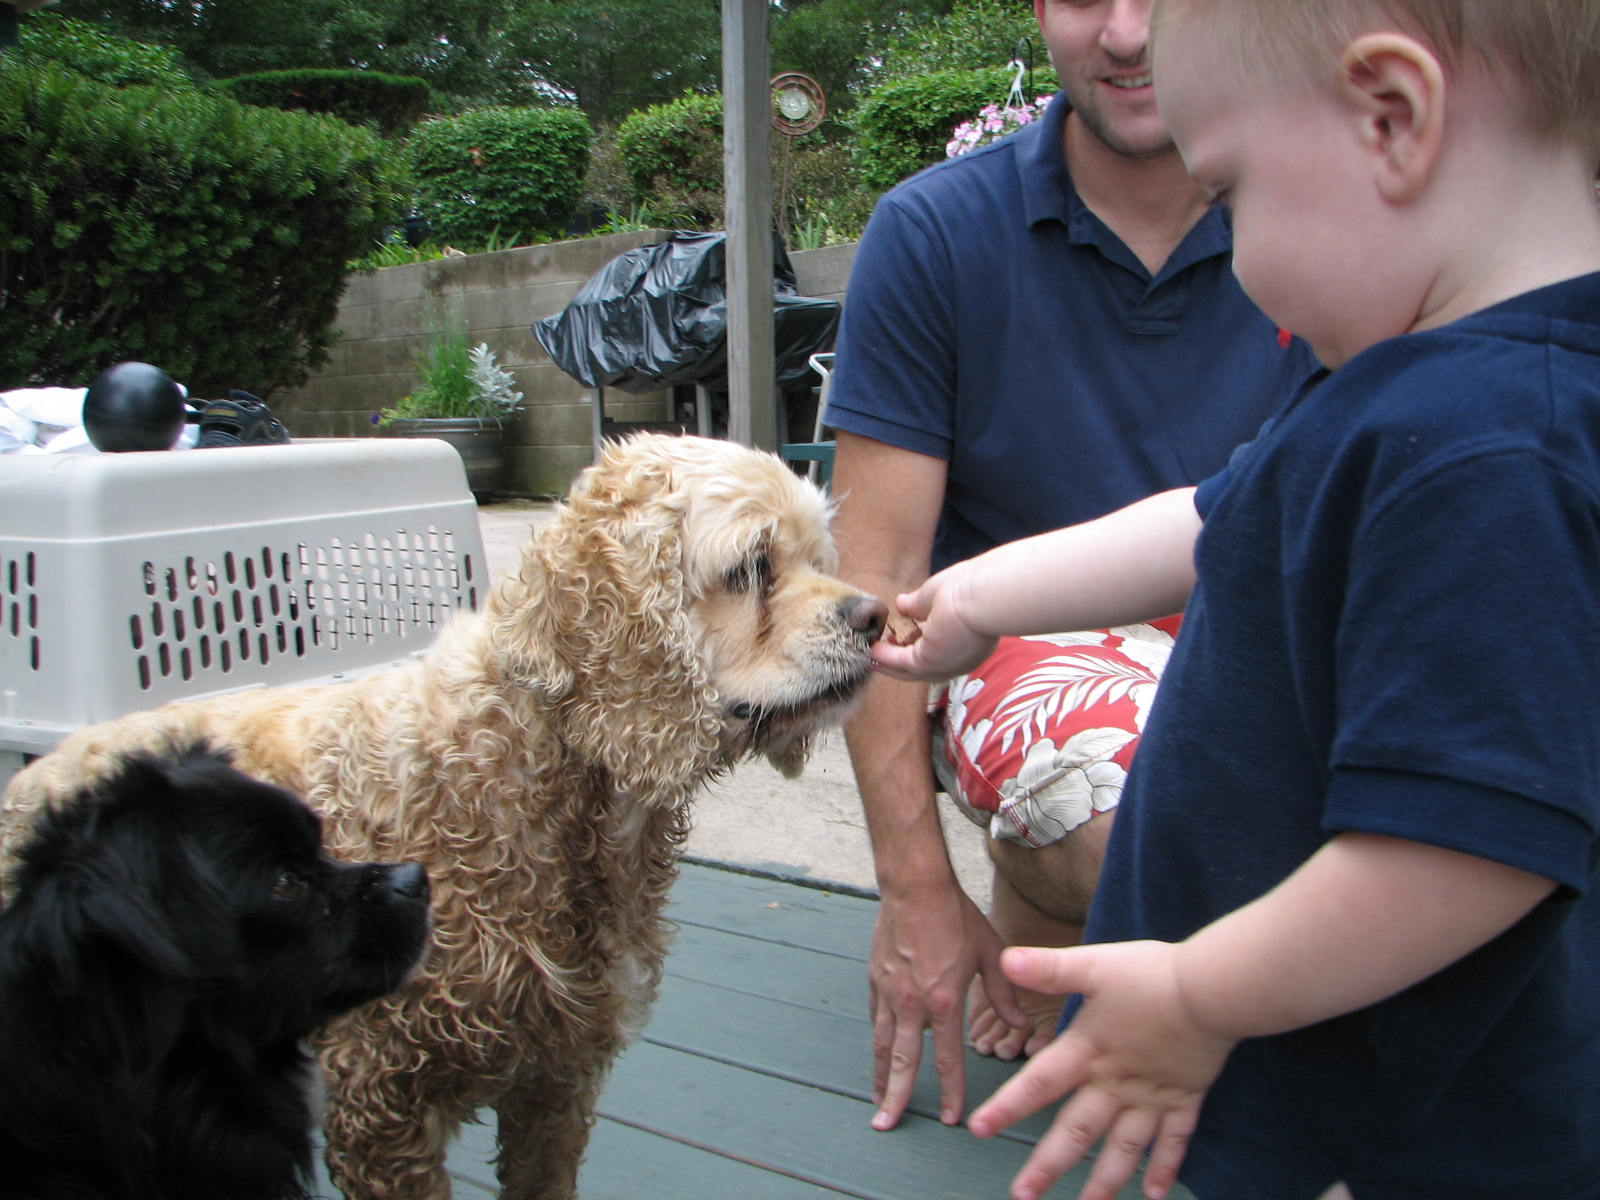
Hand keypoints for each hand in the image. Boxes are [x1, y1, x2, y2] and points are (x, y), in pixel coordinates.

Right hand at [868, 884, 1024, 1129]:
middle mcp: (913, 1005)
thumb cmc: (957, 917)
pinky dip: (878, 1039)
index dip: (952, 1092)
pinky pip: (876, 1018)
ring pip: (882, 1045)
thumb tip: (1022, 1026)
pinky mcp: (876, 980)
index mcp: (945, 1003)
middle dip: (896, 1098)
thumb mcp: (991, 955)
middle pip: (903, 1063)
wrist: (915, 887)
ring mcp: (890, 993)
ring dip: (879, 1076)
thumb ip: (1005, 995)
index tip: (952, 1119)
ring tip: (877, 1102)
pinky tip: (878, 1052)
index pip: (948, 1060)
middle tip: (886, 1126)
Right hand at [870, 565, 996, 681]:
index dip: (915, 644)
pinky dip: (885, 658)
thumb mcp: (936, 595)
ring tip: (870, 653)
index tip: (897, 635)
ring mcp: (946, 664)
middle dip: (898, 661)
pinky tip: (872, 650)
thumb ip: (918, 603)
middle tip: (878, 654)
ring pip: (910, 669)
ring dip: (888, 662)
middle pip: (923, 666)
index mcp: (968, 642)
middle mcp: (959, 659)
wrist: (984, 594)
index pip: (938, 650)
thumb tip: (901, 603)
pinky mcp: (931, 662)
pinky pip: (901, 662)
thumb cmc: (971, 587)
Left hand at [969, 943, 1235, 1199]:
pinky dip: (1164, 1168)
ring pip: (1122, 1149)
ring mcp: (1152, 1097)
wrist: (1212, 990)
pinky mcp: (1184, 1098)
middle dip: (1047, 1166)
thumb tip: (1005, 958)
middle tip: (1022, 1196)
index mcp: (1088, 1052)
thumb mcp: (1093, 965)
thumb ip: (1049, 968)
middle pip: (1076, 1132)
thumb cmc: (1151, 975)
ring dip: (1103, 1182)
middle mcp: (1116, 1084)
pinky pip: (1173, 1141)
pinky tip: (1155, 1194)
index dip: (1006, 1106)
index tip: (977, 1130)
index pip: (1038, 1084)